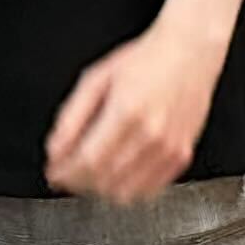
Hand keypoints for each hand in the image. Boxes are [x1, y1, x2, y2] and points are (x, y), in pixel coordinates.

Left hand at [44, 15, 227, 202]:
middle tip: (67, 173)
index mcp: (126, 111)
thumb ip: (71, 118)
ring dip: (100, 190)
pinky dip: (127, 190)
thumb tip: (55, 151)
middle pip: (104, 181)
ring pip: (125, 193)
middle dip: (77, 182)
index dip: (65, 173)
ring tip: (89, 175)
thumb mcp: (96, 79)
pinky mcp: (181, 157)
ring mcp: (169, 149)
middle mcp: (151, 134)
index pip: (87, 161)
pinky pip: (149, 191)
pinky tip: (116, 175)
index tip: (54, 173)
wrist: (189, 52)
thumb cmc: (145, 60)